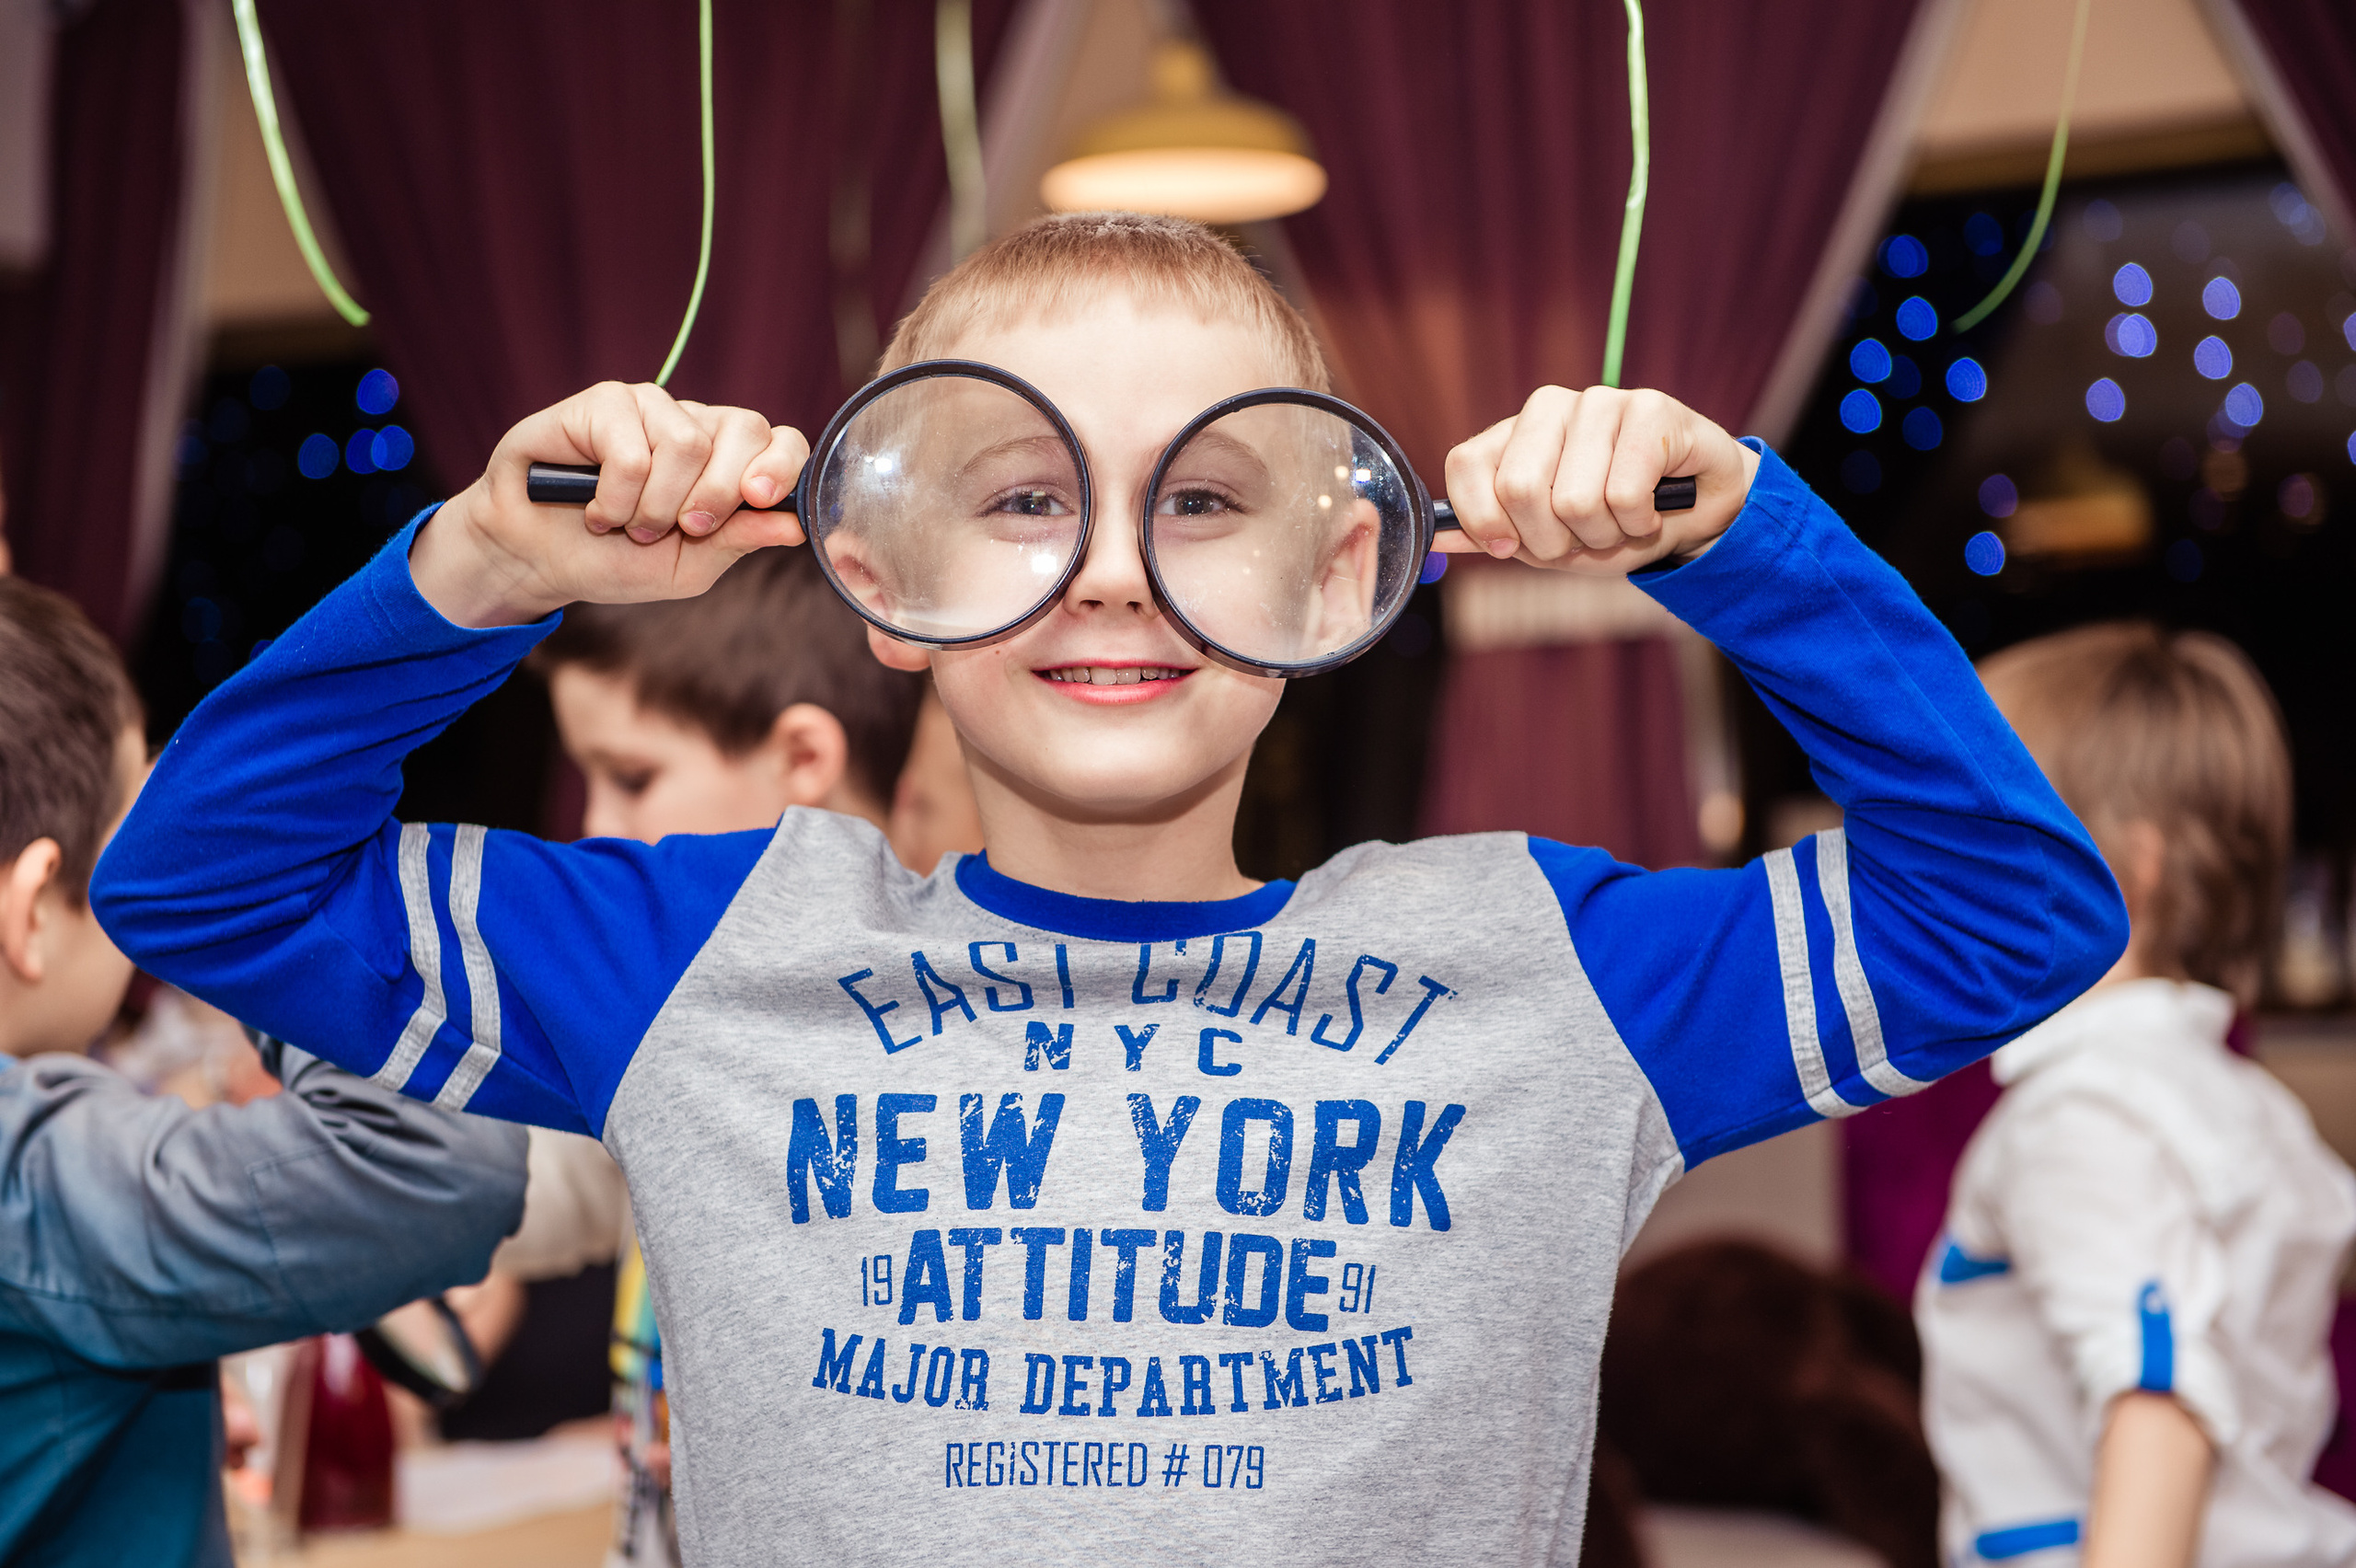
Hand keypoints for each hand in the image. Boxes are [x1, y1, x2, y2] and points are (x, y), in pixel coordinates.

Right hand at [412, 382, 809, 626]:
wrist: (539, 558)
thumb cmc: (617, 559)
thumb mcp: (689, 565)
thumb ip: (740, 540)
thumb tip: (797, 525)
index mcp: (728, 460)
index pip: (783, 441)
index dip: (782, 466)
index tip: (761, 499)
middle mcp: (695, 424)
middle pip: (745, 431)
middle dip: (717, 496)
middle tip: (682, 530)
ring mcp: (651, 407)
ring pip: (687, 443)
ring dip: (656, 506)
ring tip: (628, 524)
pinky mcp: (604, 402)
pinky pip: (633, 449)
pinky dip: (616, 496)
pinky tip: (597, 507)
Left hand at [1438, 385, 1758, 574]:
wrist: (1699, 513)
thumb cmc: (1616, 523)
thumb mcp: (1547, 541)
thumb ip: (1493, 534)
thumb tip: (1436, 537)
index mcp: (1516, 432)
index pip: (1465, 464)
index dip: (1482, 521)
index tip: (1510, 548)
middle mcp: (1552, 406)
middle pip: (1518, 489)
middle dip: (1551, 541)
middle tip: (1582, 539)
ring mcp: (1601, 402)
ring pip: (1574, 500)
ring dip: (1603, 535)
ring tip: (1622, 523)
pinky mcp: (1651, 409)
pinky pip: (1623, 494)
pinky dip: (1637, 524)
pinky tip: (1651, 511)